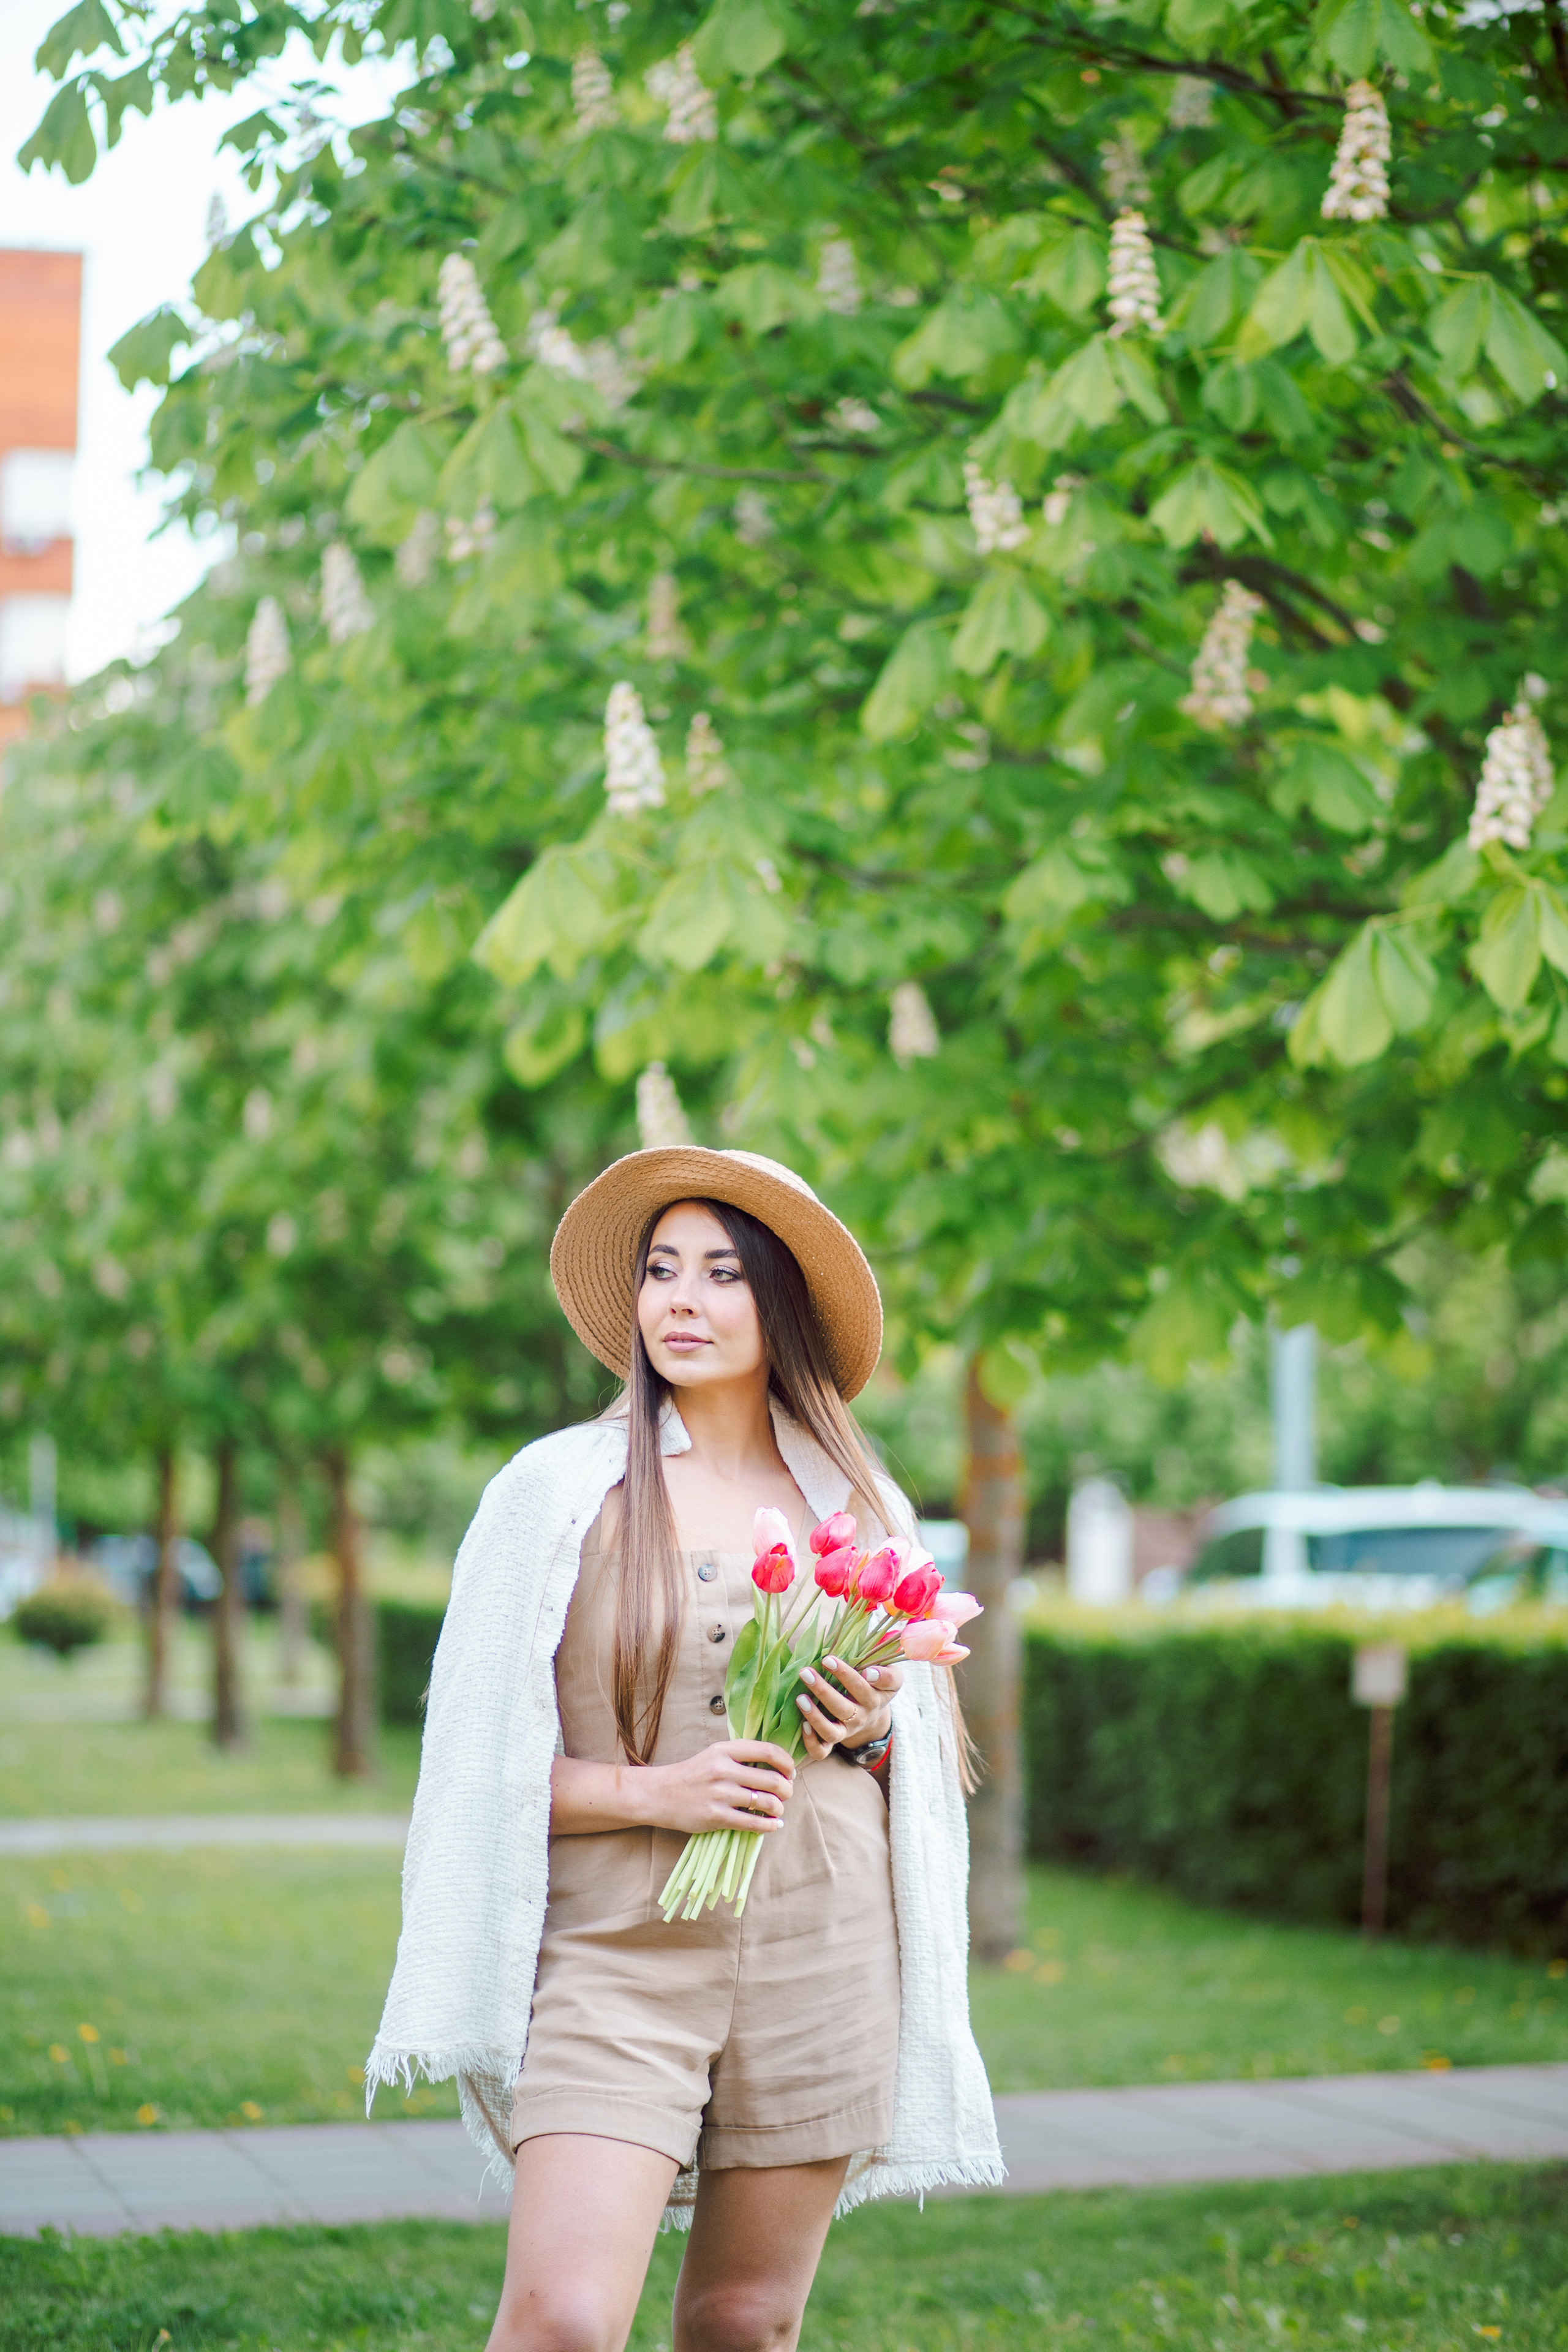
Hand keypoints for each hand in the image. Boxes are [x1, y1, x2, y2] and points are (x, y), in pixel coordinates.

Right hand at [644, 1740, 796, 1835]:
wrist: (660, 1794)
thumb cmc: (692, 1774)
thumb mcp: (714, 1755)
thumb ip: (741, 1757)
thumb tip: (777, 1767)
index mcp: (725, 1750)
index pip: (767, 1751)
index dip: (786, 1762)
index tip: (790, 1772)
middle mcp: (723, 1770)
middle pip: (772, 1780)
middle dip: (787, 1789)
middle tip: (787, 1794)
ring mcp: (719, 1794)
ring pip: (766, 1803)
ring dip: (779, 1808)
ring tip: (778, 1810)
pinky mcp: (715, 1816)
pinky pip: (752, 1823)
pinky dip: (769, 1825)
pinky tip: (773, 1825)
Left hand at [796, 1656, 901, 1761]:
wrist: (875, 1714)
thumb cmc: (877, 1686)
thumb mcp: (892, 1677)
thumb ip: (887, 1674)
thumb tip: (869, 1673)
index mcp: (874, 1698)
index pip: (862, 1686)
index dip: (845, 1674)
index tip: (828, 1660)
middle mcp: (860, 1717)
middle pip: (842, 1708)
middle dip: (822, 1690)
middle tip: (805, 1672)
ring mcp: (846, 1731)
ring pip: (831, 1731)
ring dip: (814, 1716)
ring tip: (800, 1698)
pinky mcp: (834, 1741)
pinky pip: (822, 1751)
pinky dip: (811, 1742)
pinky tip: (802, 1725)